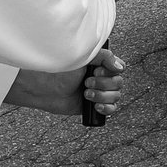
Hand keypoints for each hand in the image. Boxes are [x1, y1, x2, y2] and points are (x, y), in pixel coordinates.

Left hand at [4, 49, 125, 117]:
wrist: (45, 89)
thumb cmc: (61, 71)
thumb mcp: (84, 58)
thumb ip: (104, 57)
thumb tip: (121, 67)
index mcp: (100, 65)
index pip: (119, 68)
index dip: (111, 71)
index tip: (96, 70)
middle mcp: (101, 78)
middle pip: (119, 83)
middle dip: (103, 84)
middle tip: (86, 83)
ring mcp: (99, 92)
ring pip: (116, 96)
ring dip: (102, 95)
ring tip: (85, 94)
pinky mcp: (94, 106)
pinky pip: (111, 109)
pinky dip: (106, 108)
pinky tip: (96, 105)